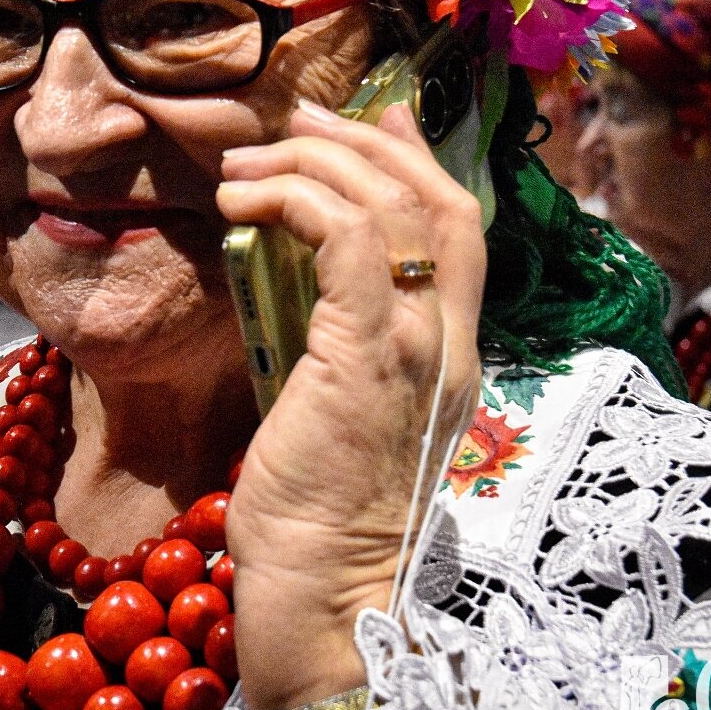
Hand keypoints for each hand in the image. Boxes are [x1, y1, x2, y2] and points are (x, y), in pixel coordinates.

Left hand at [215, 100, 484, 709]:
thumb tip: (304, 280)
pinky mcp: (367, 356)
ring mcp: (417, 347)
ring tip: (252, 159)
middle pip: (442, 201)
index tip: (373, 118)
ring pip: (398, 207)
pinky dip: (299, 199)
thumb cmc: (317, 513)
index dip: (420, 160)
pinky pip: (350, 242)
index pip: (461, 229)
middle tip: (301, 119)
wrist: (325, 591)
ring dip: (320, 163)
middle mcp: (450, 343)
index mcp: (452, 354)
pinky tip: (249, 198)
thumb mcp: (342, 409)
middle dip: (369, 142)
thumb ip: (344, 343)